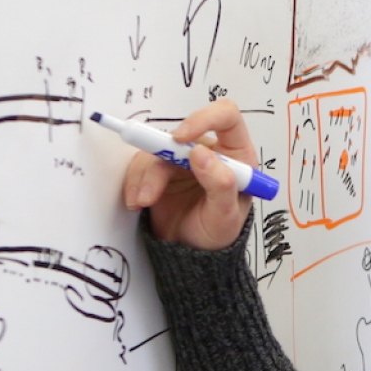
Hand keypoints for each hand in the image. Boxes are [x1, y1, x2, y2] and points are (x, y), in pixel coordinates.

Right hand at [120, 99, 260, 250]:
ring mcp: (182, 159)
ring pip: (156, 150)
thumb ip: (220, 184)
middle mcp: (208, 151)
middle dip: (161, 156)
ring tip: (144, 201)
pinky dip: (135, 182)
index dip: (203, 119)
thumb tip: (201, 153)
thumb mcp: (226, 215)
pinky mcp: (160, 171)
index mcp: (235, 154)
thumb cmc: (218, 232)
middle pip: (182, 134)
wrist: (192, 253)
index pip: (225, 117)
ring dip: (146, 176)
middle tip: (152, 183)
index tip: (181, 137)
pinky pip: (141, 165)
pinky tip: (137, 202)